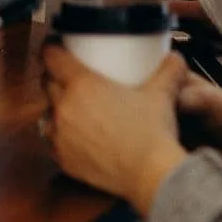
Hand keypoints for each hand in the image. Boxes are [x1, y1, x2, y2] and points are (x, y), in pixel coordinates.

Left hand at [42, 45, 187, 215]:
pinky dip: (59, 135)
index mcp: (81, 84)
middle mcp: (65, 106)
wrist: (152, 175)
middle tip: (68, 76)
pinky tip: (71, 134)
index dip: (51, 48)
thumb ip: (168, 69)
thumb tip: (174, 56)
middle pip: (47, 82)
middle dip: (54, 76)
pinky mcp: (63, 158)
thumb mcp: (161, 93)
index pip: (51, 56)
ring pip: (46, 112)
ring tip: (70, 106)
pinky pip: (51, 140)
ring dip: (55, 106)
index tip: (56, 46)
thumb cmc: (153, 132)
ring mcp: (61, 134)